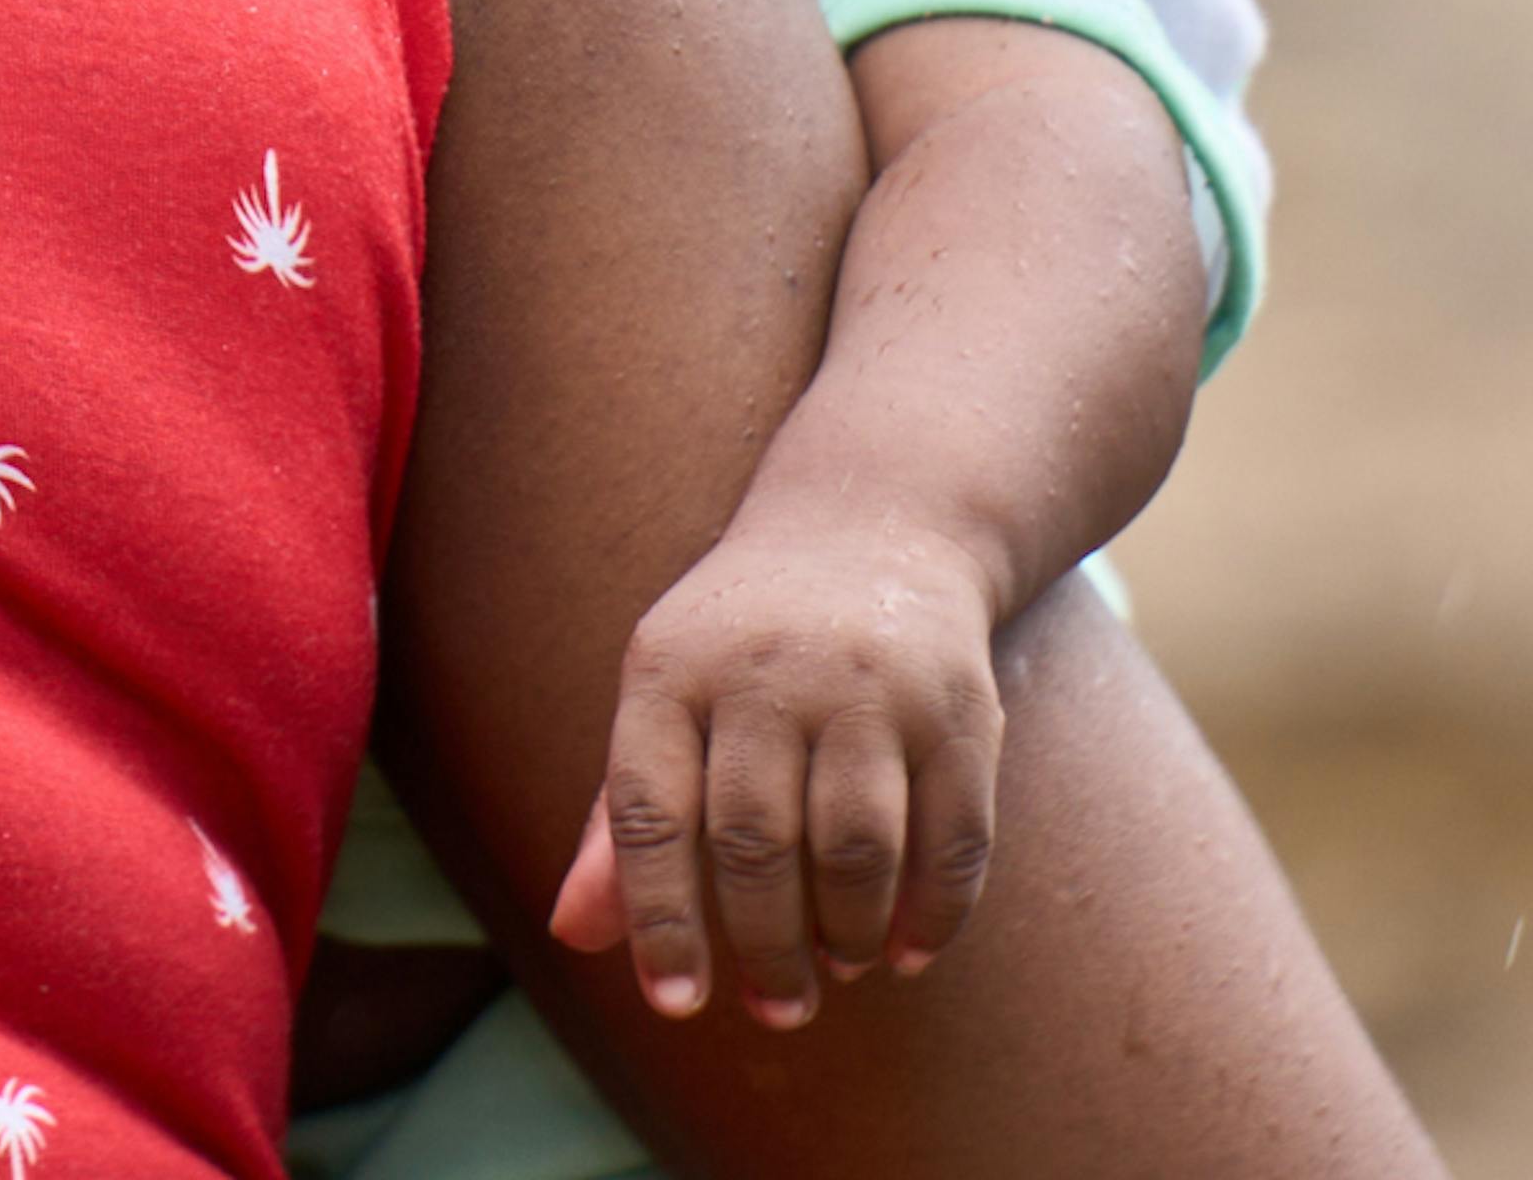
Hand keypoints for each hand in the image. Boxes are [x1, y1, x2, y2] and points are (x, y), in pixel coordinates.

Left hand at [540, 486, 1021, 1022]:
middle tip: (776, 1008)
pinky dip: (934, 913)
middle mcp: (767, 672)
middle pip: (756, 842)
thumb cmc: (740, 646)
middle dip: (764, 948)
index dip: (659, 919)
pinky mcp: (959, 706)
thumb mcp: (665, 700)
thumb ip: (622, 821)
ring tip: (838, 966)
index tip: (676, 1004)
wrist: (871, 523)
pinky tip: (908, 952)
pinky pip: (954, 837)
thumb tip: (572, 934)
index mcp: (672, 671)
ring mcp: (871, 686)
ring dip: (847, 933)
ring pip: (856, 846)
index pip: (650, 813)